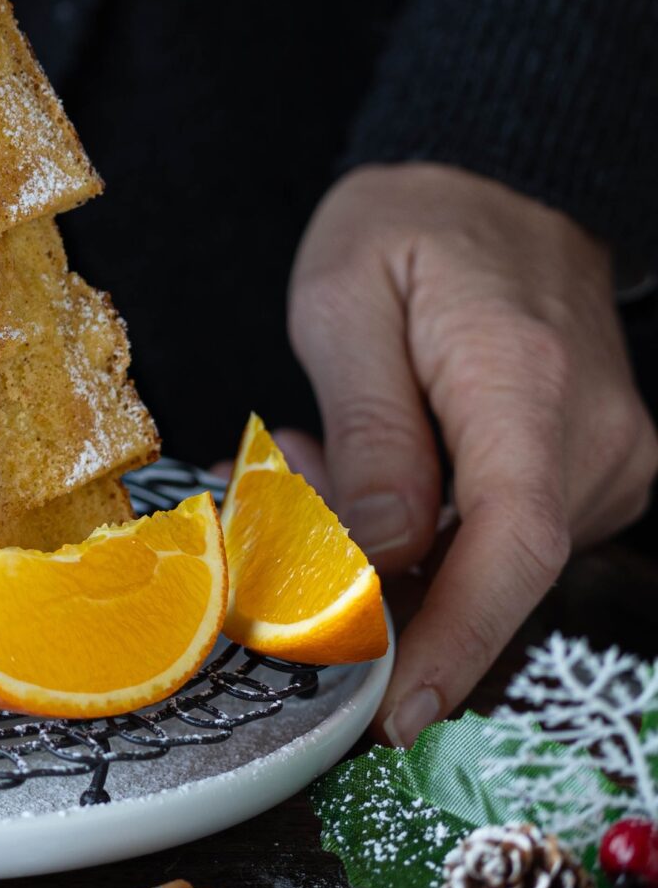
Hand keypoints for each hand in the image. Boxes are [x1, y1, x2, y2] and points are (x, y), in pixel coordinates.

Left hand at [288, 162, 656, 743]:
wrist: (493, 181)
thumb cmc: (407, 226)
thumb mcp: (347, 302)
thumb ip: (370, 430)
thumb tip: (383, 549)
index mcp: (527, 380)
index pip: (514, 545)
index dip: (458, 637)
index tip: (398, 706)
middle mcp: (594, 432)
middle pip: (494, 564)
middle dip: (378, 574)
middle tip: (279, 510)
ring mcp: (607, 456)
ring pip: (489, 552)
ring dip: (388, 537)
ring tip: (311, 451)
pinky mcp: (593, 469)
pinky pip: (501, 527)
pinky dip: (421, 518)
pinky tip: (360, 460)